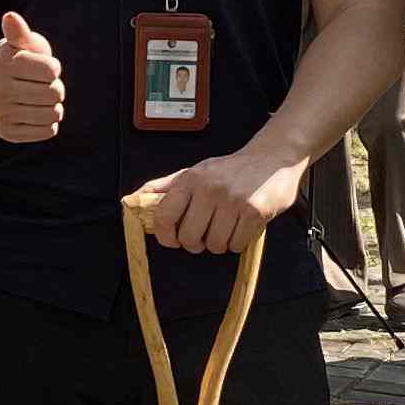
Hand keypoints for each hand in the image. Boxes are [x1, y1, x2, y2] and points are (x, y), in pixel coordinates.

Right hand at [0, 11, 63, 143]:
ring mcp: (2, 113)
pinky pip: (48, 131)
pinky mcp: (8, 133)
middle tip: (42, 84)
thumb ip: (19, 31)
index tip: (40, 66)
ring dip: (53, 106)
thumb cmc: (15, 60)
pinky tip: (35, 112)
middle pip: (55, 93)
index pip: (52, 70)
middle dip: (55, 87)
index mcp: (3, 62)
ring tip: (39, 98)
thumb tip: (10, 17)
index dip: (52, 67)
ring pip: (53, 114)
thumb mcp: (19, 43)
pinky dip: (48, 122)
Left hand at [139, 144, 305, 254]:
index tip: (172, 240)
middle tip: (204, 234)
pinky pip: (236, 245)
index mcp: (191, 179)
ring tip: (226, 226)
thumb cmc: (229, 170)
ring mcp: (234, 201)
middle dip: (196, 243)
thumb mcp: (194, 172)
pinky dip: (238, 242)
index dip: (165, 236)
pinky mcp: (255, 212)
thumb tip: (132, 200)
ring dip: (219, 243)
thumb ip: (165, 188)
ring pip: (214, 245)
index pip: (164, 216)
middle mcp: (210, 189)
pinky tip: (241, 226)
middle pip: (189, 238)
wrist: (272, 159)